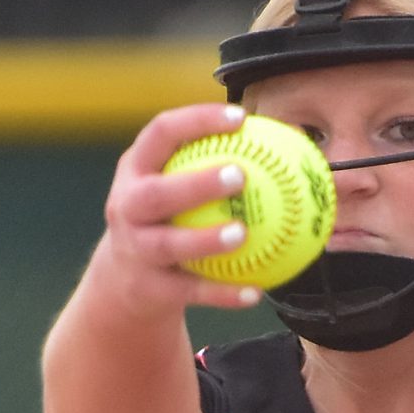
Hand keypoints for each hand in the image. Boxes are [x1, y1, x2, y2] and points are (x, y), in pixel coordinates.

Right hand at [96, 102, 261, 316]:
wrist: (123, 278)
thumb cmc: (168, 216)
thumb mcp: (175, 182)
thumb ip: (215, 159)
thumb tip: (290, 139)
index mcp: (136, 169)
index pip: (161, 133)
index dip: (197, 121)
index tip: (241, 118)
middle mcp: (128, 207)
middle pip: (155, 194)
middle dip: (195, 184)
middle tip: (239, 175)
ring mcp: (134, 249)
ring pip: (168, 245)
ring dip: (205, 240)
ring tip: (242, 233)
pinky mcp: (149, 288)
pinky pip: (190, 292)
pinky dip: (222, 294)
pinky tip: (256, 293)